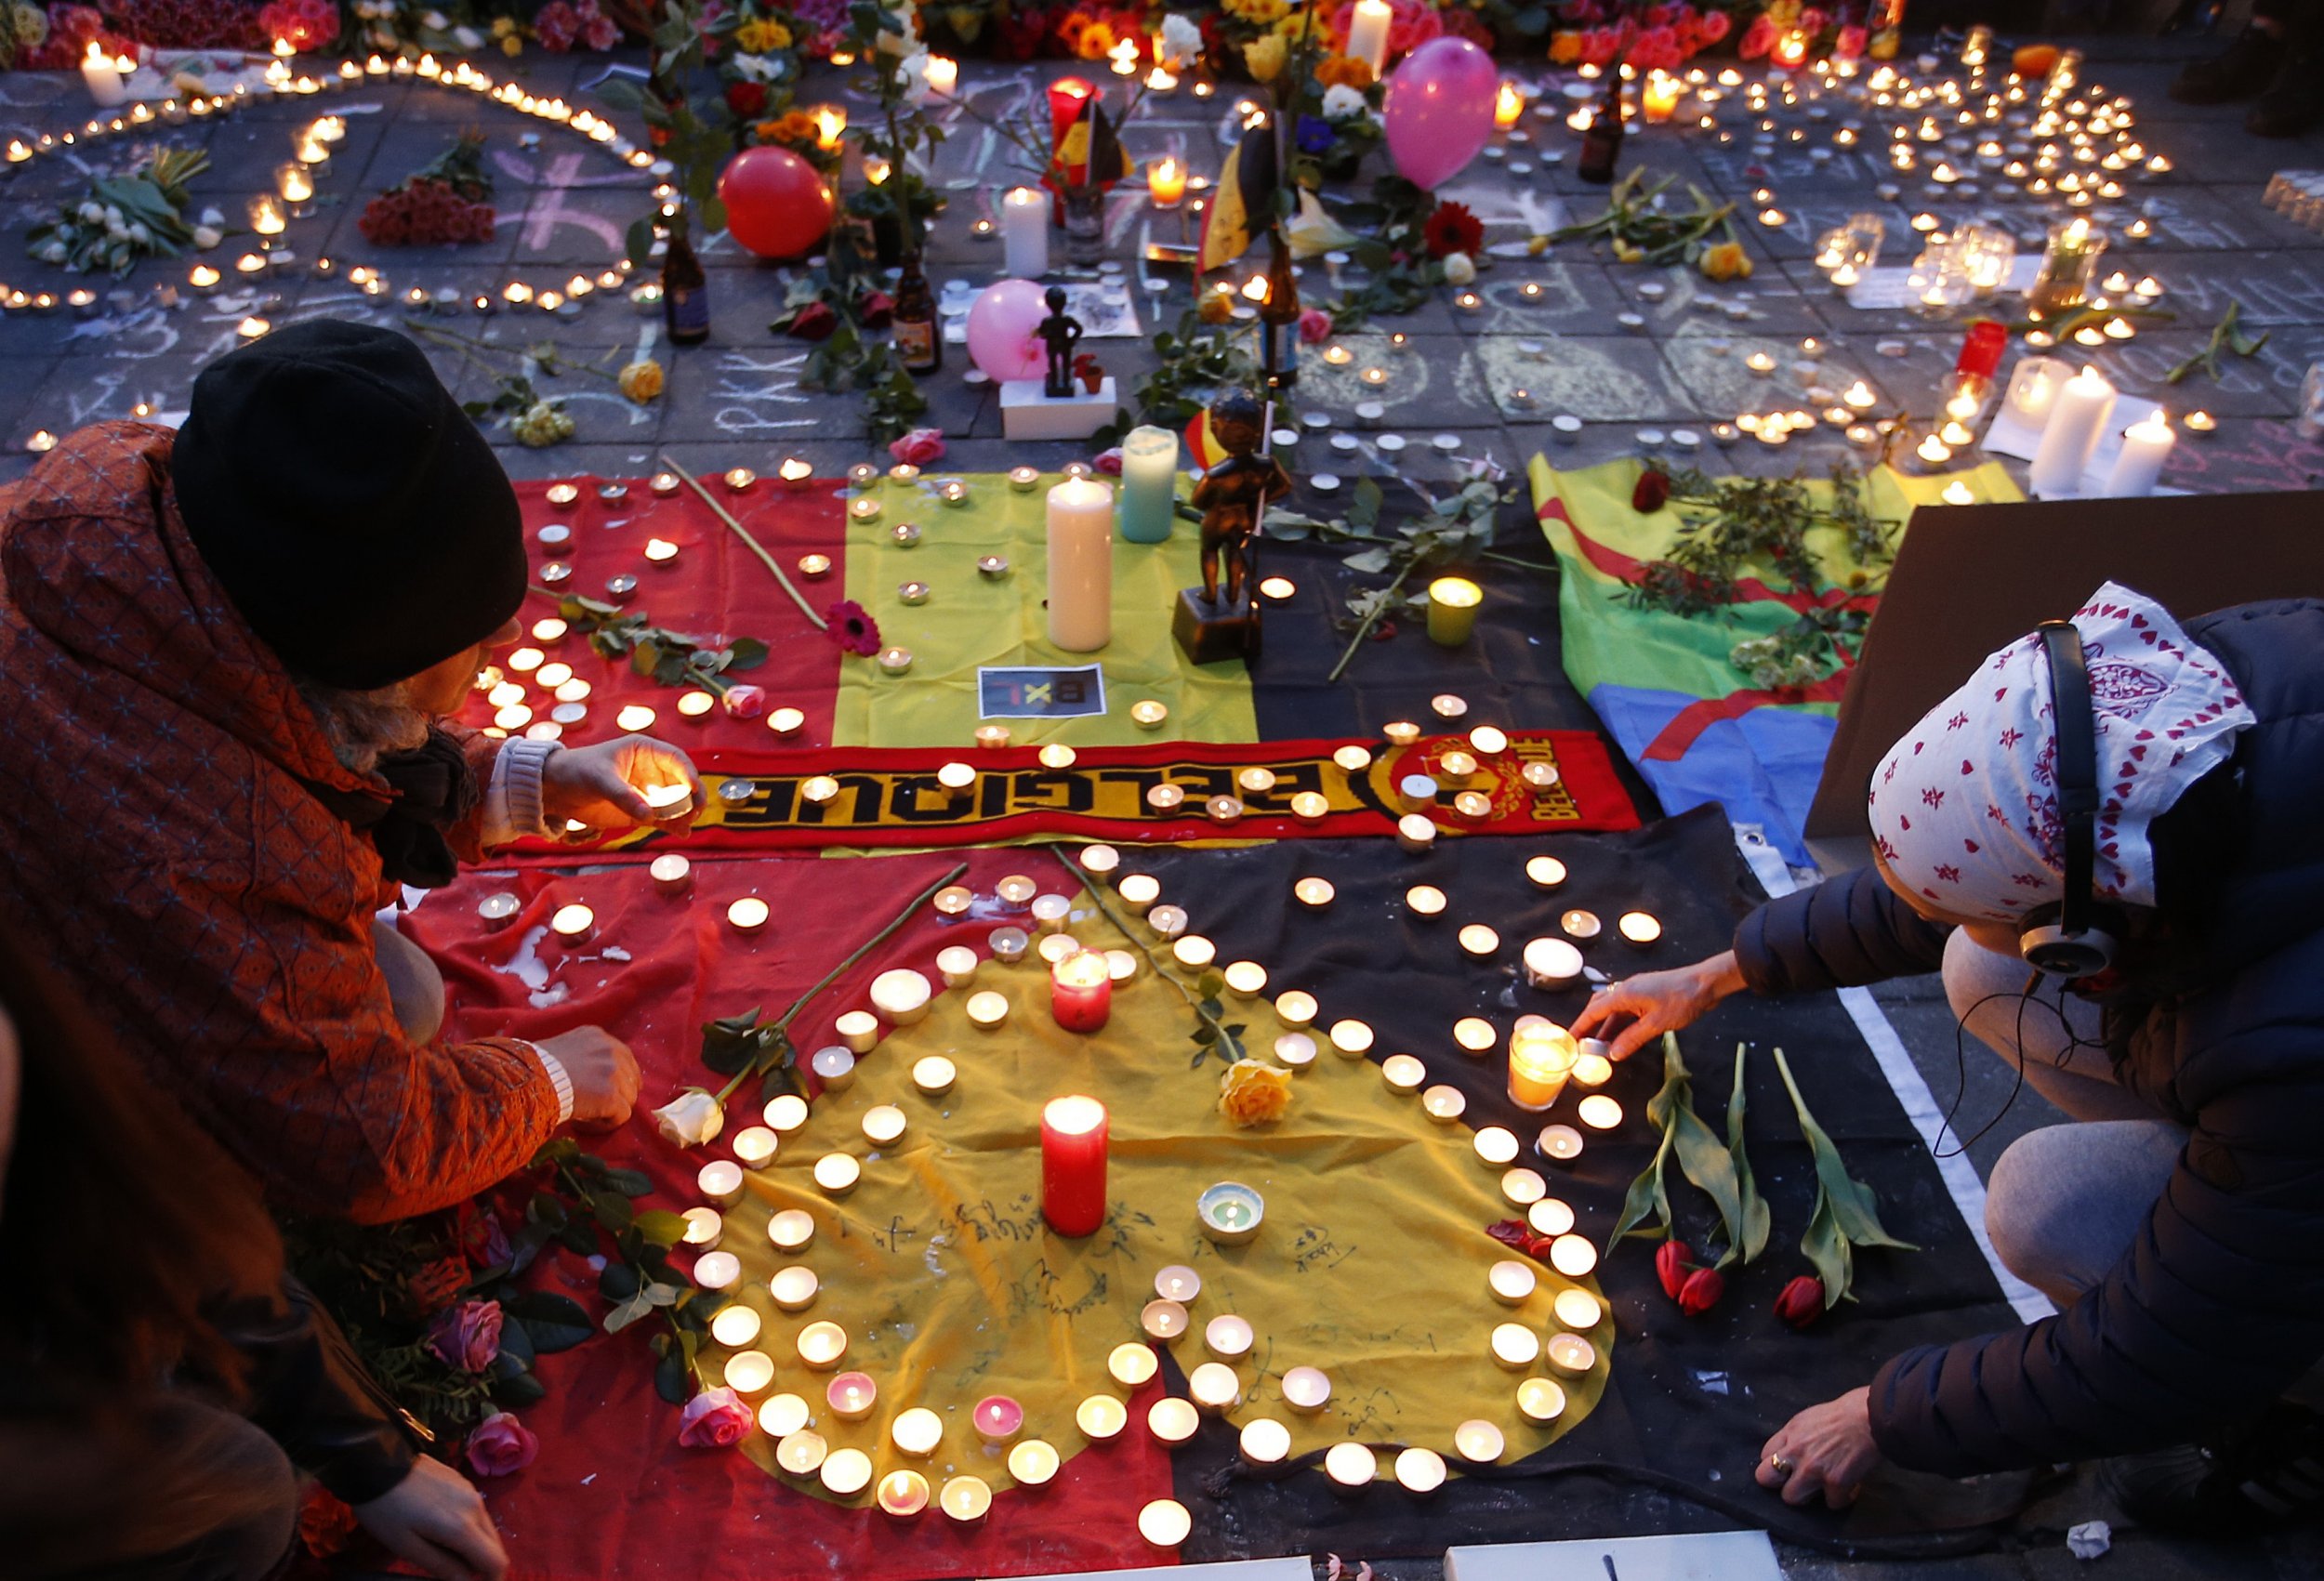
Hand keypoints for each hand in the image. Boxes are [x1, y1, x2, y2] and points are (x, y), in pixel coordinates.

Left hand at [352, 1455, 508, 1580]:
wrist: (376, 1463)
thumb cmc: (386, 1511)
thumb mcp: (406, 1547)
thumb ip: (441, 1566)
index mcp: (461, 1527)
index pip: (495, 1561)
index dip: (493, 1580)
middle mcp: (475, 1507)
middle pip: (495, 1545)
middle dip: (482, 1565)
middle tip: (454, 1572)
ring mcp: (471, 1491)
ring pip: (486, 1527)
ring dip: (474, 1546)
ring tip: (444, 1550)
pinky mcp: (463, 1482)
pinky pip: (476, 1512)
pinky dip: (469, 1528)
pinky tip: (442, 1527)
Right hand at [538, 1026, 639, 1130]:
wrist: (528, 1081)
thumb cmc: (535, 1068)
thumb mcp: (562, 1048)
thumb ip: (583, 1055)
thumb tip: (589, 1073)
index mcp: (598, 1036)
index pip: (623, 1057)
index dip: (616, 1078)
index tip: (603, 1090)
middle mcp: (611, 1050)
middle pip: (631, 1078)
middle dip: (618, 1094)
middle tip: (597, 1107)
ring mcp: (614, 1073)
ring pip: (629, 1098)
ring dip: (610, 1110)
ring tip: (586, 1116)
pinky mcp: (612, 1096)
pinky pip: (622, 1116)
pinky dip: (605, 1124)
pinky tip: (583, 1123)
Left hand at [541, 737, 702, 832]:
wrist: (557, 791)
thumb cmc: (577, 772)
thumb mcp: (600, 780)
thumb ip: (624, 797)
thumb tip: (649, 815)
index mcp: (644, 751)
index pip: (675, 758)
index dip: (688, 772)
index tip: (693, 788)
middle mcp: (651, 770)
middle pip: (681, 782)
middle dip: (692, 796)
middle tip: (696, 810)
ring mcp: (648, 791)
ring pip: (676, 802)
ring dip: (685, 813)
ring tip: (687, 825)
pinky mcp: (642, 811)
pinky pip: (664, 818)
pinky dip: (674, 825)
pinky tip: (682, 833)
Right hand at [1569, 949, 1746, 1060]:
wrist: (1706, 983)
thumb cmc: (1682, 1000)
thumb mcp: (1656, 1024)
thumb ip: (1632, 1039)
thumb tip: (1614, 1054)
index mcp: (1624, 993)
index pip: (1594, 1011)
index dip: (1580, 1026)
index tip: (1569, 1039)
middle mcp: (1626, 989)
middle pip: (1600, 1006)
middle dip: (1590, 1024)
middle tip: (1583, 1043)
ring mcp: (1638, 991)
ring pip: (1614, 1009)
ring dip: (1607, 1026)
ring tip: (1602, 1045)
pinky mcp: (1648, 994)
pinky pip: (1627, 1009)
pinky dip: (1621, 1023)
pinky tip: (1623, 1036)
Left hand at [1756, 1386, 1881, 1507]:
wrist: (1871, 1417)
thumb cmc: (1845, 1414)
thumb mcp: (1809, 1419)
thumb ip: (1795, 1437)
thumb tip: (1790, 1453)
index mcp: (1789, 1433)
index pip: (1764, 1456)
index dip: (1776, 1464)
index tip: (1788, 1468)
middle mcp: (1795, 1452)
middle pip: (1765, 1479)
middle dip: (1780, 1483)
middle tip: (1797, 1483)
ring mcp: (1813, 1469)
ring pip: (1791, 1497)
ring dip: (1808, 1496)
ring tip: (1822, 1489)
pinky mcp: (1835, 1483)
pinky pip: (1832, 1504)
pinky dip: (1842, 1498)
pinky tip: (1850, 1488)